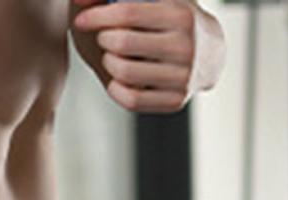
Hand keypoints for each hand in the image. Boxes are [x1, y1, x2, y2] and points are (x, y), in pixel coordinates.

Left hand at [69, 0, 225, 112]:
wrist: (210, 55)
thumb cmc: (172, 22)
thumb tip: (77, 0)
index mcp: (181, 15)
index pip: (127, 14)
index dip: (97, 16)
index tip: (81, 20)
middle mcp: (185, 46)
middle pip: (122, 44)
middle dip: (105, 40)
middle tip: (105, 38)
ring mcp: (182, 77)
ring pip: (124, 73)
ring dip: (108, 64)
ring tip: (112, 57)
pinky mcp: (175, 101)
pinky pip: (131, 100)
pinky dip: (115, 89)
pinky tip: (116, 79)